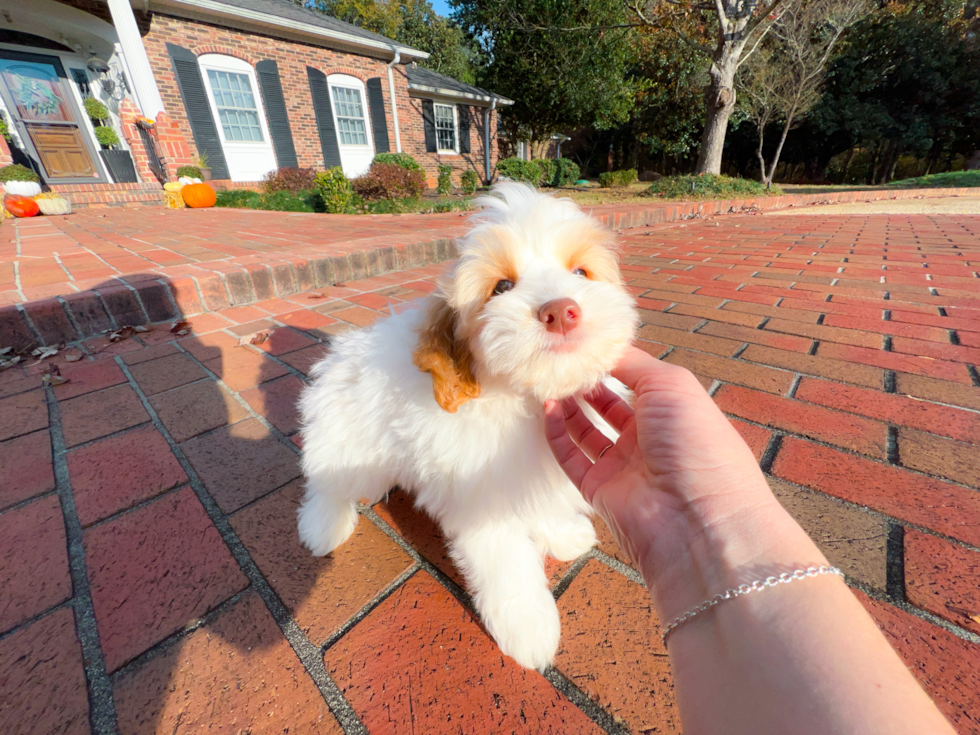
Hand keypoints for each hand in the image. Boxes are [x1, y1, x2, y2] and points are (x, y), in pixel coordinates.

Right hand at [544, 346, 805, 619]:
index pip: (635, 379)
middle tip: (558, 359)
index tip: (579, 341)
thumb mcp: (670, 384)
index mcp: (673, 410)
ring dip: (567, 404)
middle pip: (608, 404)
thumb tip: (596, 345)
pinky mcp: (600, 490)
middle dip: (584, 382)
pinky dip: (557, 433)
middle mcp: (650, 437)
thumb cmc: (695, 442)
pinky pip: (572, 457)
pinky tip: (547, 408)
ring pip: (587, 430)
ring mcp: (624, 465)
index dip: (609, 361)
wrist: (698, 518)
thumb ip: (630, 362)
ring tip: (547, 378)